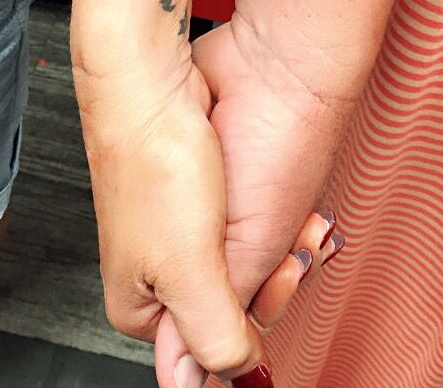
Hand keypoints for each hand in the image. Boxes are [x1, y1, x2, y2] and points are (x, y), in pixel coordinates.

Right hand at [72, 44, 268, 384]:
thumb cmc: (156, 164)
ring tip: (298, 223)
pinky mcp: (206, 198)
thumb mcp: (186, 269)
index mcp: (144, 302)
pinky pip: (253, 226)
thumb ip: (211, 338)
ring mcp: (186, 232)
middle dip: (275, 276)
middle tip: (291, 248)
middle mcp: (163, 271)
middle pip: (238, 304)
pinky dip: (280, 220)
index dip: (256, 316)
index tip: (282, 279)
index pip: (213, 344)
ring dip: (284, 247)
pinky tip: (293, 208)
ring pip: (252, 264)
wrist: (156, 85)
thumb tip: (234, 382)